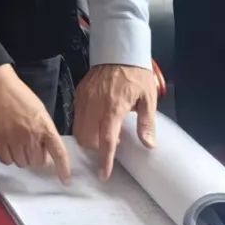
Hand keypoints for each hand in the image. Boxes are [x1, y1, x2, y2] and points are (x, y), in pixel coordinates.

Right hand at [0, 65, 70, 182]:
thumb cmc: (21, 96)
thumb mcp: (40, 111)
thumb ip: (45, 131)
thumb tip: (46, 152)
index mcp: (45, 126)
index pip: (58, 152)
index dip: (63, 167)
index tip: (65, 180)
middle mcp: (31, 136)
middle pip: (38, 162)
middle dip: (37, 157)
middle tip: (32, 145)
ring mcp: (15, 140)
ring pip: (23, 163)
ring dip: (23, 157)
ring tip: (18, 141)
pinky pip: (7, 161)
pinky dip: (9, 157)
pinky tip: (8, 144)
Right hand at [73, 64, 156, 180]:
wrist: (119, 49)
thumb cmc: (136, 74)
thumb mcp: (148, 97)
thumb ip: (146, 122)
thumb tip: (149, 145)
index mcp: (114, 108)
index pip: (107, 140)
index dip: (105, 160)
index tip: (103, 175)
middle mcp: (96, 105)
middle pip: (87, 138)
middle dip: (96, 149)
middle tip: (110, 145)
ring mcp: (85, 98)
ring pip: (79, 128)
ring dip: (88, 138)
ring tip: (103, 132)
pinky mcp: (79, 92)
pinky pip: (76, 115)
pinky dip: (83, 124)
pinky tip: (95, 121)